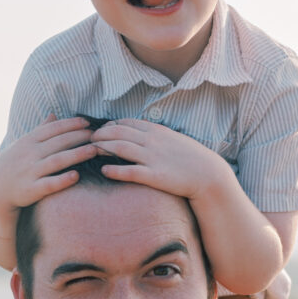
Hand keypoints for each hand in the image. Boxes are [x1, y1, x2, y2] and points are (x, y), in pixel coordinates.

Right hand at [0, 115, 97, 212]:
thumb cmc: (11, 164)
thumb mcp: (22, 144)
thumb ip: (39, 130)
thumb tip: (53, 115)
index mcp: (29, 141)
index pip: (53, 129)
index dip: (71, 124)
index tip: (87, 122)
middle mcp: (30, 154)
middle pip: (58, 142)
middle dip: (79, 137)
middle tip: (98, 135)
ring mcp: (30, 172)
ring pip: (57, 161)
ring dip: (76, 154)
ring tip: (94, 150)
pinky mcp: (30, 190)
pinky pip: (48, 184)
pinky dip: (62, 180)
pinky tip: (76, 176)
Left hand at [90, 119, 229, 199]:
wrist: (208, 175)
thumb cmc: (191, 158)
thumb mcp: (173, 139)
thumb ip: (155, 135)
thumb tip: (139, 132)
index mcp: (156, 131)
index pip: (126, 123)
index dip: (109, 125)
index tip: (100, 129)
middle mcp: (152, 141)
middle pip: (118, 132)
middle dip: (100, 134)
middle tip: (88, 138)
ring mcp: (152, 158)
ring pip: (120, 148)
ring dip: (102, 147)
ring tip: (91, 150)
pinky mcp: (154, 176)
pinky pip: (130, 171)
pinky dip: (115, 170)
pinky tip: (104, 171)